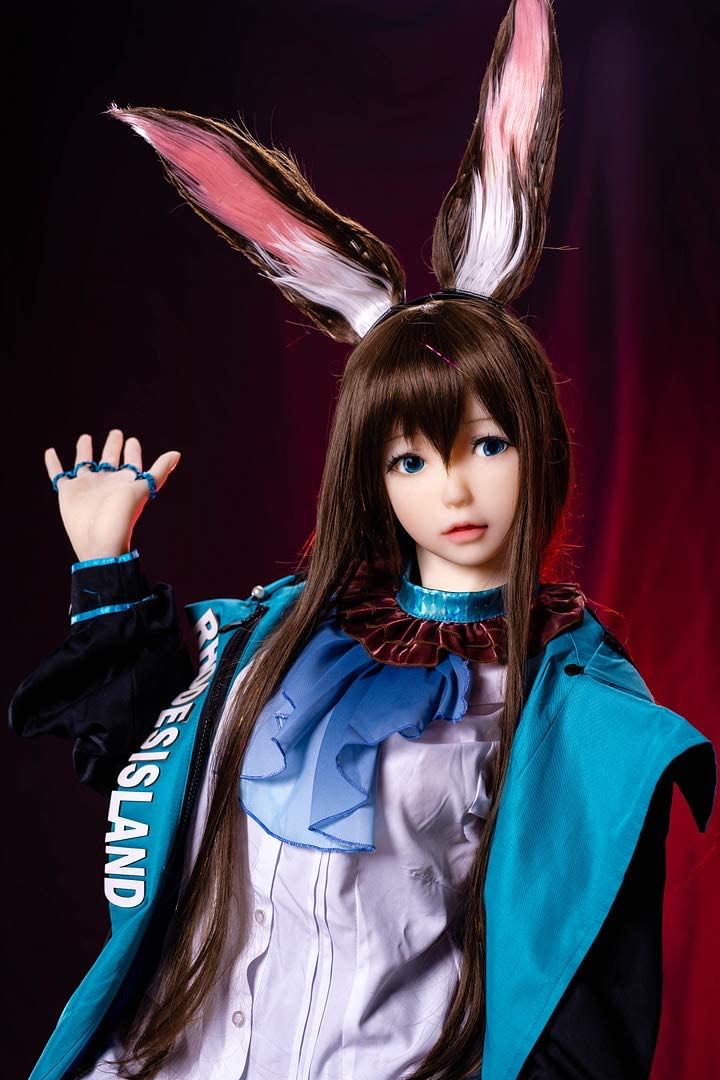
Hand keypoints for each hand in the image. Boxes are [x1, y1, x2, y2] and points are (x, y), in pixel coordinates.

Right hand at [44, 429, 180, 561]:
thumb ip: (159, 471)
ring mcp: (86, 486)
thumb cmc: (122, 516)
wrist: (99, 540)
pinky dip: (53, 463)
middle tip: (116, 432)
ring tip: (85, 437)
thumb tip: (177, 453)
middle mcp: (106, 482)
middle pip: (109, 459)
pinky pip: (58, 473)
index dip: (133, 452)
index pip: (131, 462)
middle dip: (113, 446)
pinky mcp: (67, 491)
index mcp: (124, 482)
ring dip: (84, 450)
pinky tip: (50, 452)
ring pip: (84, 463)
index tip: (132, 440)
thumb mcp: (143, 488)